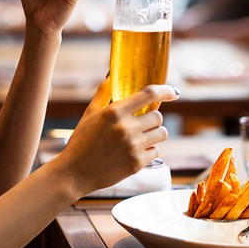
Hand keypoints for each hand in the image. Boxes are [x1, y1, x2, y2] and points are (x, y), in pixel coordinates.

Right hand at [59, 83, 176, 194]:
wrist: (75, 171)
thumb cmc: (82, 140)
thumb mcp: (89, 113)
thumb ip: (103, 93)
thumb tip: (111, 76)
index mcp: (114, 112)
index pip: (149, 94)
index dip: (165, 91)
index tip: (172, 92)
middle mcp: (126, 128)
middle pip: (158, 116)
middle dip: (152, 118)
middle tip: (141, 123)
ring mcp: (133, 146)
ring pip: (161, 134)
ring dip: (154, 134)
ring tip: (139, 137)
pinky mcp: (137, 163)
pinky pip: (155, 151)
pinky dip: (148, 150)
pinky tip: (133, 152)